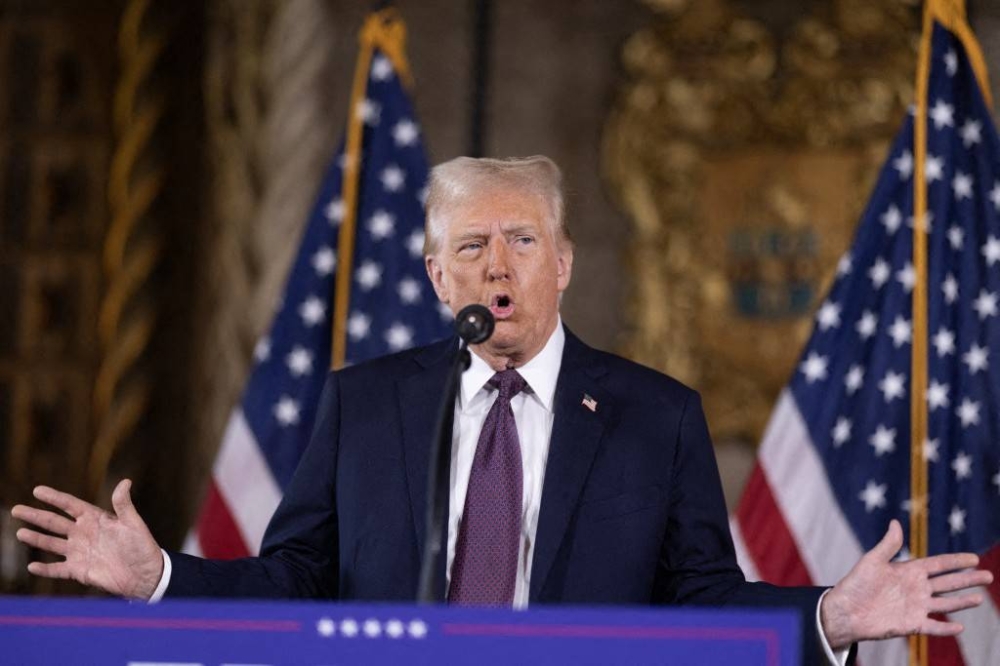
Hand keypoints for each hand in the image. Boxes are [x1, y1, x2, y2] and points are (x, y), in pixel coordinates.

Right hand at [11, 479, 163, 599]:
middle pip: (54, 523)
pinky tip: (32, 566)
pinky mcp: (79, 570)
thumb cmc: (142, 546)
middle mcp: (83, 534)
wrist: (145, 574)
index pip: (70, 505)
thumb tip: (125, 481)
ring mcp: (79, 552)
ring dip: (36, 539)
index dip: (54, 498)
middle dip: (36, 516)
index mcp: (95, 519)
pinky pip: (57, 569)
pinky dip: (45, 569)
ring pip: (52, 544)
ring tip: (20, 533)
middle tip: (16, 509)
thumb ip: (124, 504)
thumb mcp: (133, 523)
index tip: (37, 490)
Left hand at [820, 519, 993, 649]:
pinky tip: (960, 628)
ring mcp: (915, 607)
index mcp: (909, 571)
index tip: (974, 558)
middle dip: (968, 579)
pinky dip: (945, 628)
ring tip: (980, 598)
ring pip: (945, 604)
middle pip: (948, 583)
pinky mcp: (911, 624)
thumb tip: (895, 522)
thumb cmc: (856, 583)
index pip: (938, 565)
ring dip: (962, 602)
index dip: (955, 562)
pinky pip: (933, 627)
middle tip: (988, 576)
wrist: (845, 610)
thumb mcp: (872, 560)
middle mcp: (916, 589)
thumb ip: (888, 545)